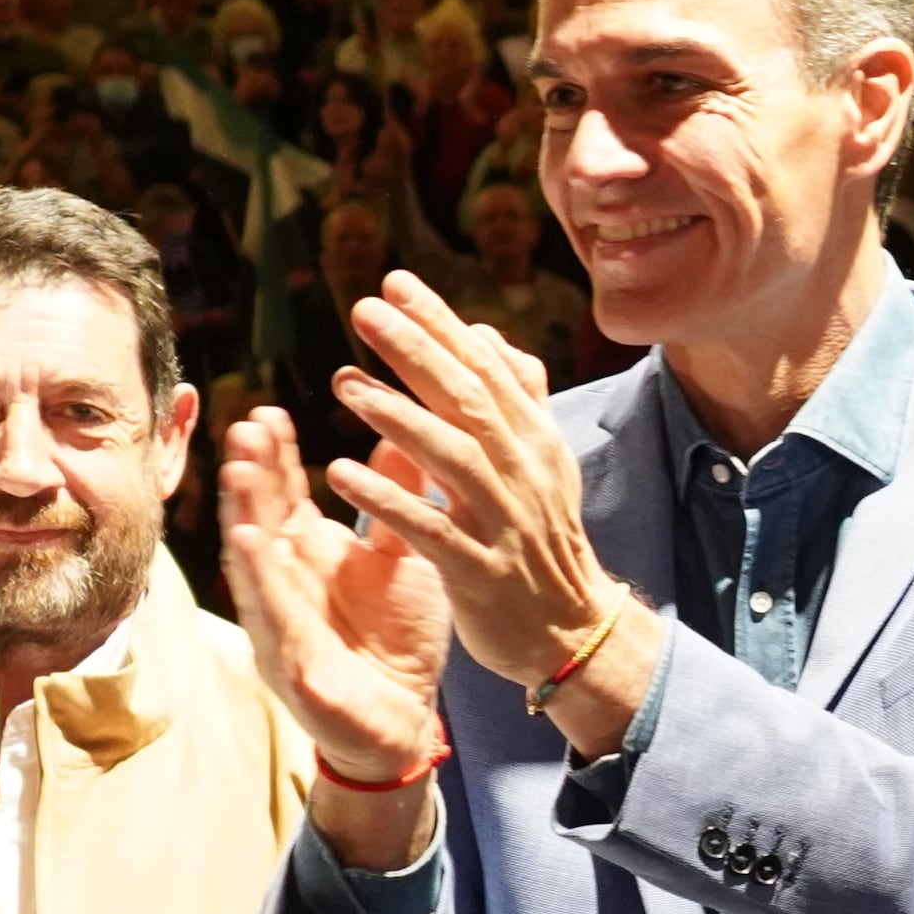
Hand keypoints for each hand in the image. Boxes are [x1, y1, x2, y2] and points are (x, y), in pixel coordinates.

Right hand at [217, 403, 453, 809]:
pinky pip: (272, 617)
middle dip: (250, 475)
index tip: (267, 413)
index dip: (273, 457)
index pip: (283, 495)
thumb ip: (398, 502)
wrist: (409, 719)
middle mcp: (285, 583)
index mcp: (308, 555)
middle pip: (259, 520)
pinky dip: (261, 581)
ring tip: (239, 473)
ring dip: (244, 520)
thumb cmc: (398, 638)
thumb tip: (401, 434)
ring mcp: (281, 624)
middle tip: (245, 427)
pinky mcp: (292, 664)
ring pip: (254, 565)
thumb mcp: (401, 559)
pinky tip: (248, 545)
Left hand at [319, 276, 640, 736]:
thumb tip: (486, 333)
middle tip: (364, 310)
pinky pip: (431, 530)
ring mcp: (505, 523)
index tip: (395, 283)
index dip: (442, 324)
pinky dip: (389, 500)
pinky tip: (341, 474)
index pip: (488, 367)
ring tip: (343, 383)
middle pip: (469, 400)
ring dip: (397, 417)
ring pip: (452, 458)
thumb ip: (517, 396)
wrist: (572, 630)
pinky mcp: (481, 572)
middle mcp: (525, 473)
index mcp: (536, 441)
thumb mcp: (543, 462)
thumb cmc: (543, 540)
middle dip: (416, 351)